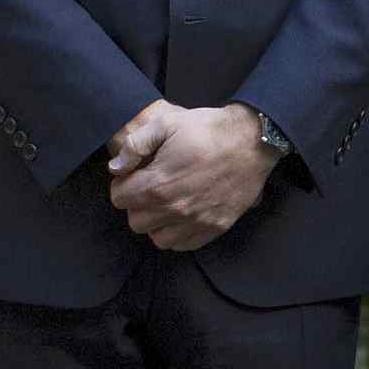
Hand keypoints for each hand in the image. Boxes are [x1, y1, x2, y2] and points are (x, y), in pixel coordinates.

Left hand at [106, 99, 276, 250]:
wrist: (252, 140)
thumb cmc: (208, 129)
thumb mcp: (166, 123)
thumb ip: (135, 145)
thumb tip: (116, 167)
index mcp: (157, 184)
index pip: (119, 199)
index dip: (122, 185)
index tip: (134, 176)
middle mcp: (175, 209)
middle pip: (136, 222)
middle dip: (137, 205)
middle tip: (149, 188)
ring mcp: (196, 222)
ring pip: (158, 238)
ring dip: (156, 223)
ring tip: (165, 204)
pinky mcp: (215, 227)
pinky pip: (184, 244)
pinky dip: (178, 234)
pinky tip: (183, 214)